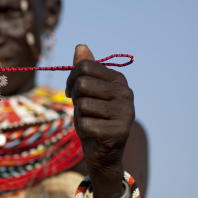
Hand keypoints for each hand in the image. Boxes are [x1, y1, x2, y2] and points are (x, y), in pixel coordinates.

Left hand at [66, 45, 134, 173]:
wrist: (102, 152)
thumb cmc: (93, 117)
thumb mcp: (86, 91)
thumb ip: (84, 69)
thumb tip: (80, 45)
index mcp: (119, 79)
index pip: (84, 66)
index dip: (71, 79)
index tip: (72, 92)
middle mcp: (126, 93)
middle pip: (82, 84)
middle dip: (76, 98)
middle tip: (84, 109)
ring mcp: (125, 112)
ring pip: (82, 105)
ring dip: (80, 116)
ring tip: (92, 122)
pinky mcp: (119, 131)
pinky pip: (84, 123)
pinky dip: (83, 130)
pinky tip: (94, 134)